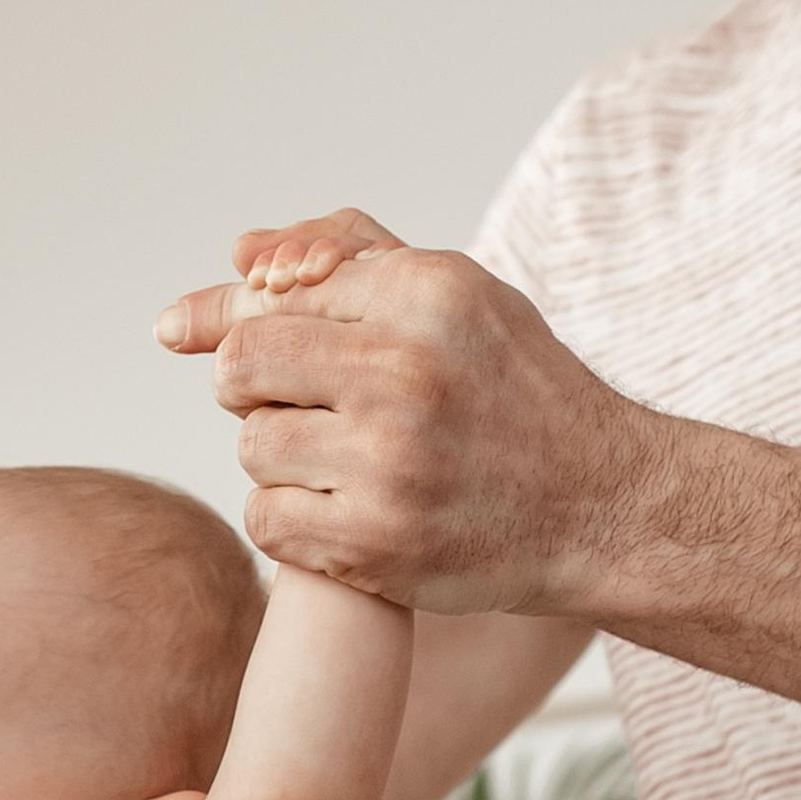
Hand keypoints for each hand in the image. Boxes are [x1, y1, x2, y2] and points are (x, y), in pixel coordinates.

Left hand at [156, 223, 659, 617]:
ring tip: (335, 461)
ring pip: (252, 448)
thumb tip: (239, 255)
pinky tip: (336, 511)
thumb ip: (354, 259)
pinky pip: (267, 521)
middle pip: (241, 368)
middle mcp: (406, 372)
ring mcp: (388, 464)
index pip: (272, 296)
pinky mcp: (374, 544)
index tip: (195, 334)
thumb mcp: (463, 297)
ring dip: (278, 460)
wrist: (604, 508)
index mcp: (426, 295)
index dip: (231, 320)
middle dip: (247, 389)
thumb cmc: (519, 395)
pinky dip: (288, 521)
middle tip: (289, 403)